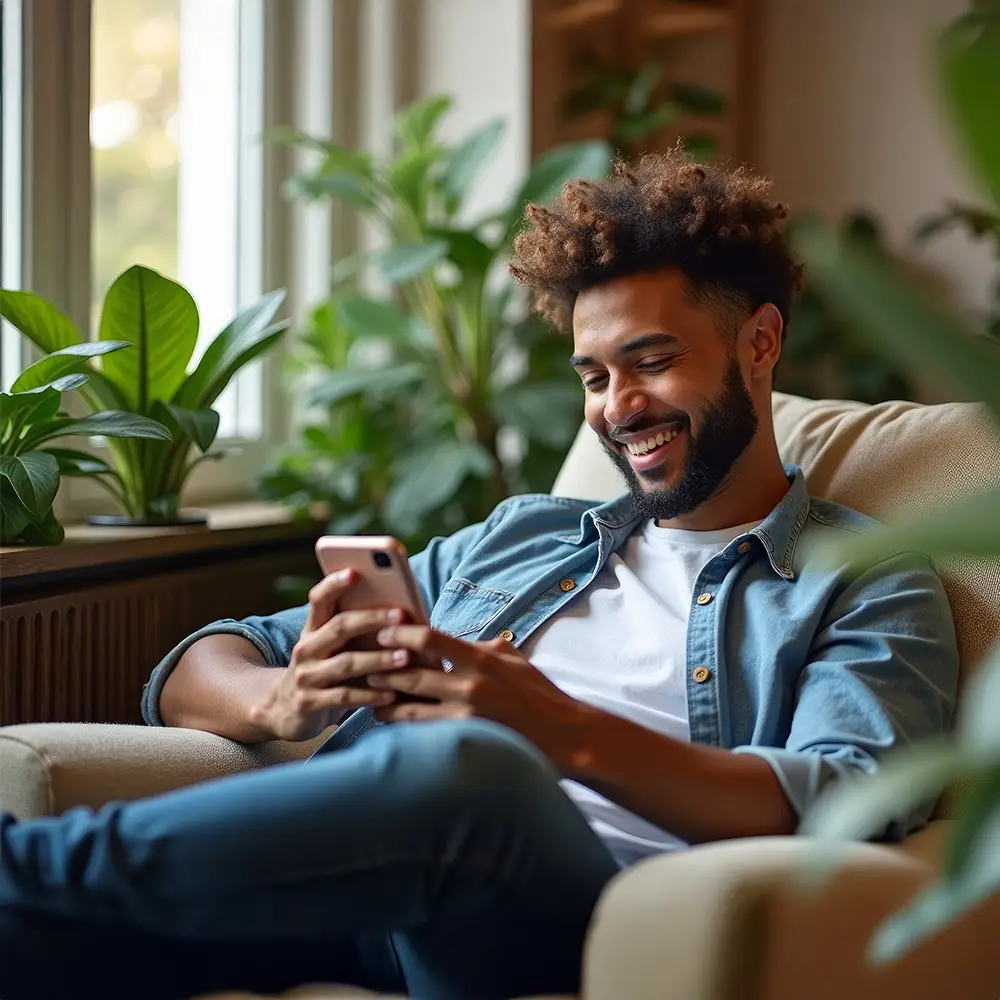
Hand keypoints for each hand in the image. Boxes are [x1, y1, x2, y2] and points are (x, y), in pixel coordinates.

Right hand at [248, 569, 405, 741]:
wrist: (285, 711)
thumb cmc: (324, 669)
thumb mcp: (330, 647)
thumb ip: (354, 629)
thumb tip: (402, 610)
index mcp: (313, 628)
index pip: (319, 599)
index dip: (334, 584)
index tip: (355, 571)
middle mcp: (305, 649)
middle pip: (339, 627)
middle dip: (372, 618)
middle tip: (401, 614)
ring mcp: (306, 677)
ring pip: (345, 663)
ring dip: (378, 659)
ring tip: (406, 656)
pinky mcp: (309, 703)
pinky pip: (344, 697)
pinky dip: (370, 695)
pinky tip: (392, 694)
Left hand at [370, 625, 595, 769]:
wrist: (566, 735)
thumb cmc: (539, 694)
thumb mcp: (512, 658)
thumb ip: (480, 647)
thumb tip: (452, 639)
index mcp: (481, 657)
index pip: (431, 637)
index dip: (401, 632)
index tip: (384, 630)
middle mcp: (470, 684)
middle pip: (412, 671)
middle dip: (383, 667)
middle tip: (363, 662)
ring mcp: (466, 714)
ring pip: (410, 706)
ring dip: (385, 700)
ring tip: (367, 696)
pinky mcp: (466, 738)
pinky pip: (423, 732)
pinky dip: (403, 726)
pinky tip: (389, 722)